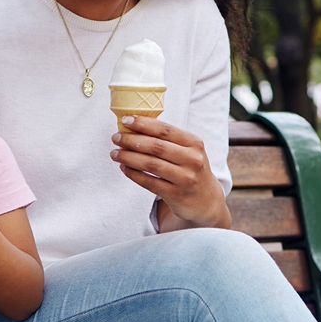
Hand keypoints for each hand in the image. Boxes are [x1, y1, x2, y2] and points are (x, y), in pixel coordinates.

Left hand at [110, 116, 230, 229]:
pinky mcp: (176, 195)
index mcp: (194, 143)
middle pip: (156, 146)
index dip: (143, 124)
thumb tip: (134, 126)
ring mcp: (185, 178)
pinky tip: (124, 168)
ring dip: (129, 157)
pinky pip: (149, 182)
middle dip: (131, 140)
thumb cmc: (190, 169)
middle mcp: (192, 160)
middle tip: (116, 138)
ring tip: (115, 153)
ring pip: (150, 164)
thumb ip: (168, 140)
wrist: (205, 201)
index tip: (126, 121)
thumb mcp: (188, 151)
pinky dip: (133, 174)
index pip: (165, 130)